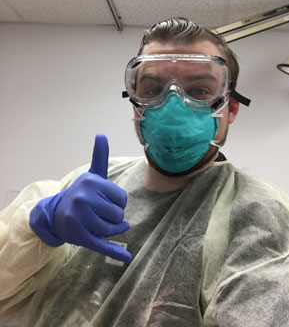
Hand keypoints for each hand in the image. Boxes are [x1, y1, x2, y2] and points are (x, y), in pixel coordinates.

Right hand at [30, 134, 131, 261]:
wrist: (57, 214)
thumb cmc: (82, 193)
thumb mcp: (92, 175)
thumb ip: (99, 156)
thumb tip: (101, 134)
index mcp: (91, 182)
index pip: (122, 198)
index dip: (118, 202)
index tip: (106, 200)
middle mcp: (83, 198)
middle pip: (119, 214)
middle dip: (115, 216)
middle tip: (101, 213)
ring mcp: (80, 218)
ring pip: (113, 229)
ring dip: (113, 230)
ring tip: (100, 224)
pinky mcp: (79, 237)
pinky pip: (102, 245)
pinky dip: (115, 253)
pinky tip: (127, 258)